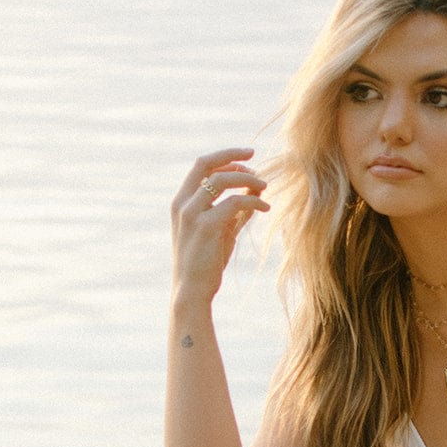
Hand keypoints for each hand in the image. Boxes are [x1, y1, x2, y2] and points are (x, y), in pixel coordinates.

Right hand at [170, 148, 269, 303]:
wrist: (192, 291)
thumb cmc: (206, 263)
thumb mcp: (220, 232)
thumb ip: (234, 213)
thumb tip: (255, 194)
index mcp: (181, 202)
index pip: (201, 166)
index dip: (224, 156)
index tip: (246, 159)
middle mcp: (183, 204)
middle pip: (205, 163)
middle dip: (231, 155)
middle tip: (254, 156)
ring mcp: (192, 214)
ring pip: (221, 179)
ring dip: (246, 178)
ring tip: (264, 186)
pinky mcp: (206, 227)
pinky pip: (234, 202)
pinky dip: (253, 200)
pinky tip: (265, 207)